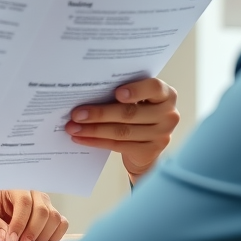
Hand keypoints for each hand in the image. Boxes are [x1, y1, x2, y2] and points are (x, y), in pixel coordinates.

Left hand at [0, 190, 67, 240]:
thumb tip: (5, 235)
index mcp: (15, 190)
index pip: (24, 202)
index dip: (19, 223)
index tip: (11, 239)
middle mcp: (34, 195)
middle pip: (42, 211)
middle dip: (32, 231)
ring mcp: (45, 205)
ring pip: (54, 218)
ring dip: (43, 235)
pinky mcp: (51, 217)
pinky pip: (62, 224)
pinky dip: (54, 236)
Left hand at [64, 78, 178, 183]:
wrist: (147, 143)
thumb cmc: (137, 110)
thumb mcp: (137, 98)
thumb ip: (123, 92)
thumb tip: (86, 91)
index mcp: (166, 95)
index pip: (155, 88)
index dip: (136, 90)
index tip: (116, 93)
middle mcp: (168, 114)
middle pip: (130, 113)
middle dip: (99, 113)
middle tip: (76, 114)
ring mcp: (161, 135)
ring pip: (122, 131)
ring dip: (93, 129)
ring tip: (72, 127)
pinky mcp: (150, 151)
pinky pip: (118, 145)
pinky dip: (96, 141)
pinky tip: (81, 138)